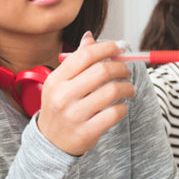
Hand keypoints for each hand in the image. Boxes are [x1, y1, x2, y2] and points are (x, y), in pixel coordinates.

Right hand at [37, 32, 134, 155]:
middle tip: (127, 71)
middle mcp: (63, 96)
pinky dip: (123, 107)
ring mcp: (74, 115)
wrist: (50, 142)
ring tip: (129, 89)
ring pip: (112, 91)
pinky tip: (121, 106)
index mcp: (56, 79)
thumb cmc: (59, 107)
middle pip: (102, 71)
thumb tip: (90, 36)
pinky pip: (115, 113)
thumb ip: (76, 61)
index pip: (86, 55)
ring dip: (127, 88)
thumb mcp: (60, 83)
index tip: (122, 47)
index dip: (108, 47)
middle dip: (121, 68)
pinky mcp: (87, 132)